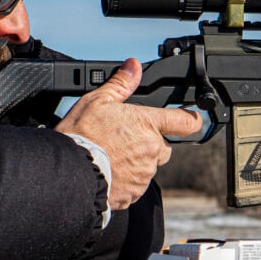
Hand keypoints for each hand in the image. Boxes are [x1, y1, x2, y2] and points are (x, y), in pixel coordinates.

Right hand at [54, 58, 202, 209]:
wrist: (68, 171)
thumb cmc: (81, 135)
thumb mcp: (96, 101)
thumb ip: (120, 84)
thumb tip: (133, 66)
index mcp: (147, 124)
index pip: (184, 121)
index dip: (191, 120)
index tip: (192, 120)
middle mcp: (152, 149)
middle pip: (162, 147)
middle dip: (148, 144)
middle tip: (123, 141)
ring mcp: (144, 173)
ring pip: (148, 167)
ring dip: (136, 163)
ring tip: (110, 157)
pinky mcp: (134, 193)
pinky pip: (136, 186)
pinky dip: (126, 180)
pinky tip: (108, 172)